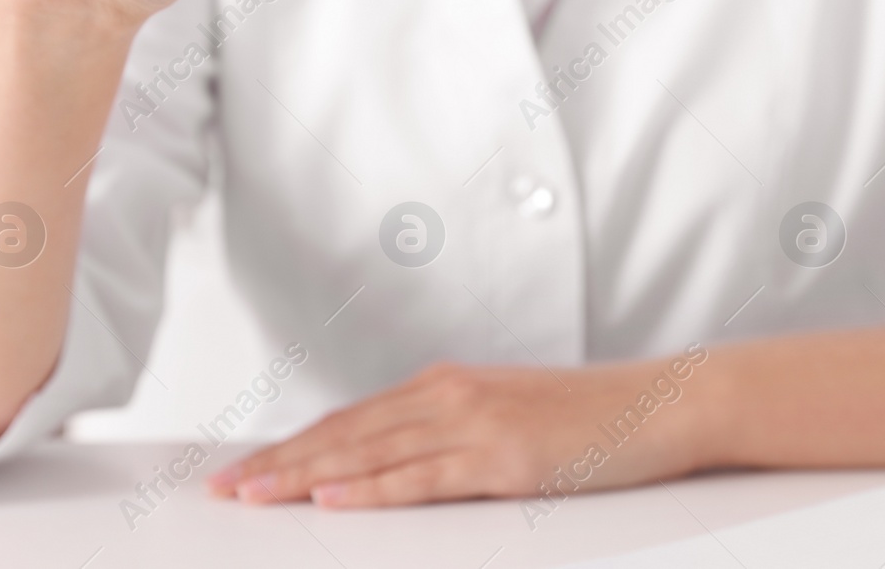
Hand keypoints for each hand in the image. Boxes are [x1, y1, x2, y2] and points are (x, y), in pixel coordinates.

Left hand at [207, 357, 715, 508]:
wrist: (662, 403)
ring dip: (305, 477)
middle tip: (222, 490)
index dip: (293, 446)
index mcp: (448, 386)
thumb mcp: (509, 415)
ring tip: (253, 497)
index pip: (352, 421)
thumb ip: (453, 431)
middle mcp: (452, 396)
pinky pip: (424, 478)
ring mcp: (477, 424)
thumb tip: (399, 461)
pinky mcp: (504, 457)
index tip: (246, 470)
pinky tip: (334, 499)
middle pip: (346, 434)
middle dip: (278, 463)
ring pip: (371, 453)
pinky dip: (372, 489)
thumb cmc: (592, 417)